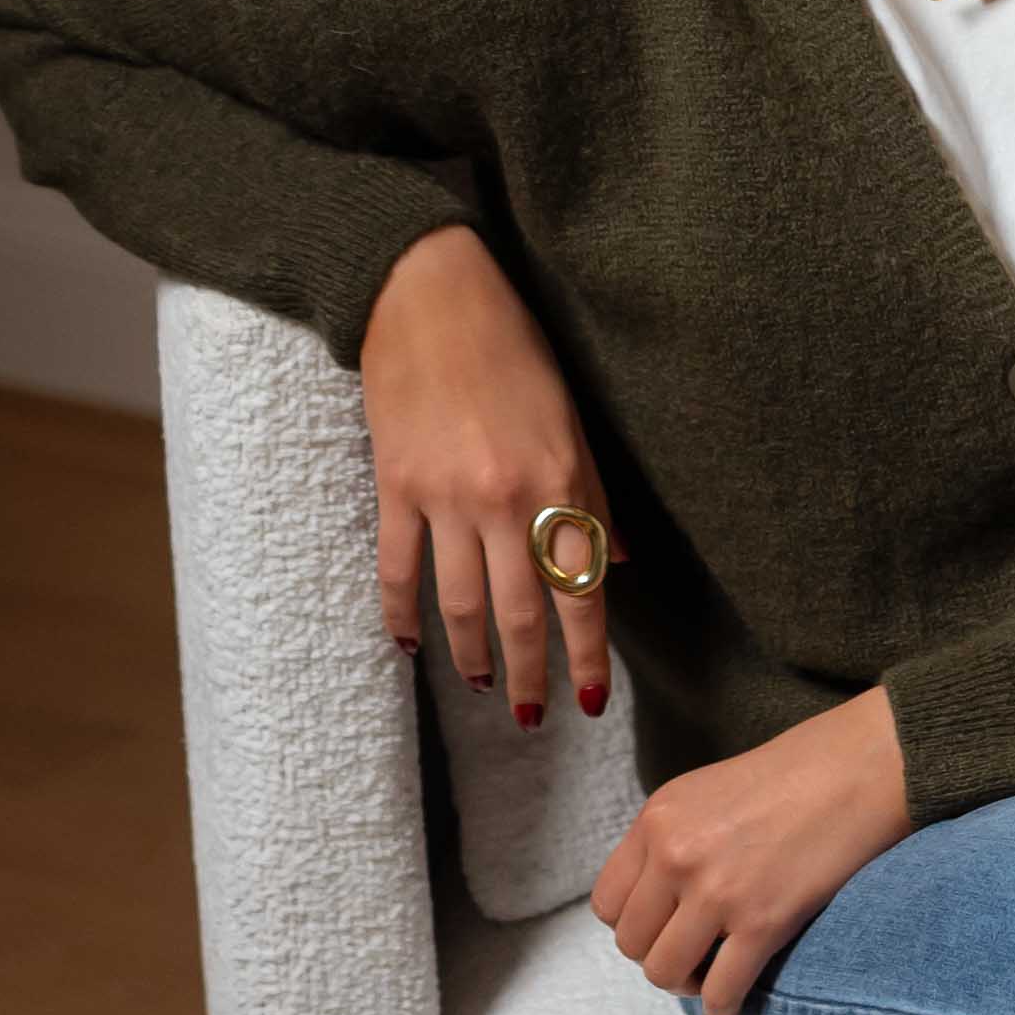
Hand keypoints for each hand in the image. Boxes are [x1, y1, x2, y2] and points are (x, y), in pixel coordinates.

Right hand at [361, 224, 618, 726]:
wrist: (429, 298)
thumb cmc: (514, 351)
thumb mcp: (573, 422)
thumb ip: (596, 500)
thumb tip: (619, 566)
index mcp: (561, 484)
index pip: (581, 592)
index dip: (586, 656)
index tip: (590, 701)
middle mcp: (506, 501)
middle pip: (520, 614)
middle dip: (530, 674)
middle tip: (533, 717)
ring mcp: (445, 498)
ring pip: (458, 604)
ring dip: (472, 655)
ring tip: (484, 683)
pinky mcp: (395, 487)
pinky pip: (398, 569)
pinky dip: (401, 614)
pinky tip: (409, 644)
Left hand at [591, 686, 909, 1014]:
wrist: (858, 770)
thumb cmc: (792, 778)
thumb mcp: (703, 794)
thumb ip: (670, 841)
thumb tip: (656, 901)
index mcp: (657, 822)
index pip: (608, 903)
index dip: (633, 925)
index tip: (662, 927)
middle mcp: (676, 856)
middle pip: (632, 944)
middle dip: (658, 957)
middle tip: (691, 955)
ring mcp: (717, 892)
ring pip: (666, 973)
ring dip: (686, 986)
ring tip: (709, 979)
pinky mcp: (763, 922)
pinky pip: (720, 990)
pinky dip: (721, 1007)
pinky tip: (730, 1004)